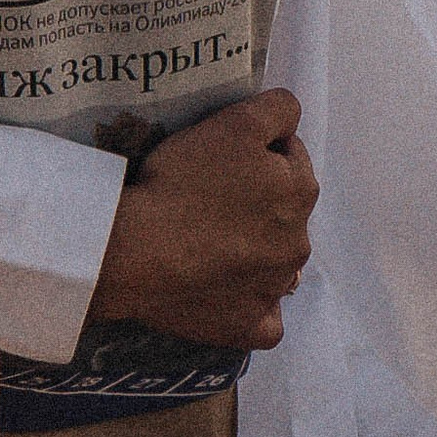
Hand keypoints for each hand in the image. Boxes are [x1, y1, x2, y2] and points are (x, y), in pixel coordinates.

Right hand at [88, 89, 318, 349]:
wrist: (135, 250)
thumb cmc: (184, 181)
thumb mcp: (235, 122)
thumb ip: (278, 109)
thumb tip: (292, 119)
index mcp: (301, 191)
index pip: (290, 156)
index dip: (258, 150)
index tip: (222, 157)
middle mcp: (298, 244)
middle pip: (285, 210)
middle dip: (260, 200)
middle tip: (210, 195)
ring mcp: (274, 290)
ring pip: (276, 263)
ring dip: (256, 250)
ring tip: (210, 240)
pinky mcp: (248, 327)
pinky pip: (264, 320)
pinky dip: (252, 307)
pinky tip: (227, 293)